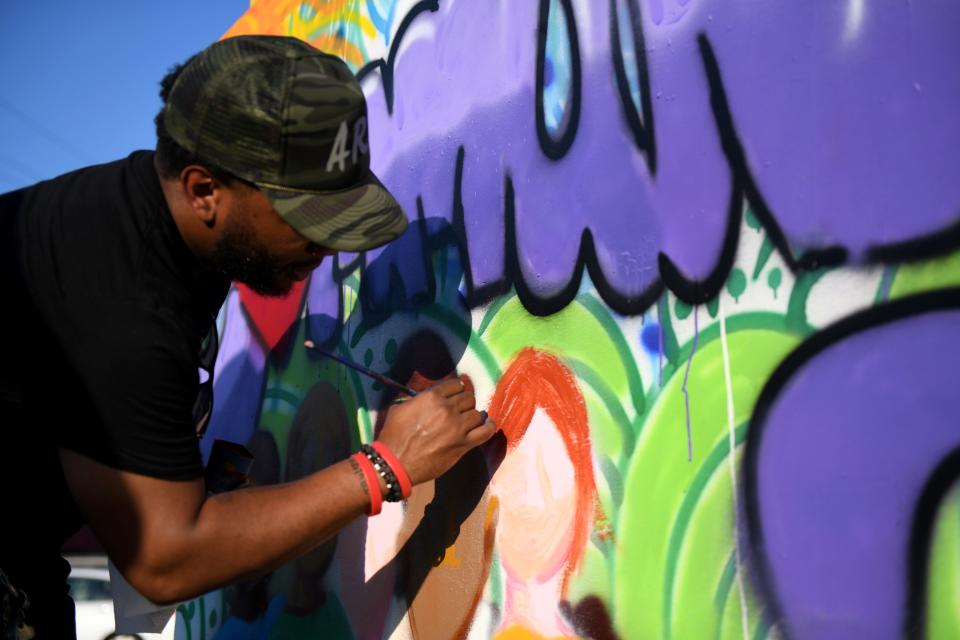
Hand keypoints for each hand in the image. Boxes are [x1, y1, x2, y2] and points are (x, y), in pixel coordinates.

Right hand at [377, 376, 494, 485]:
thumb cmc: (393, 435)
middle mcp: (448, 409)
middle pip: (468, 398)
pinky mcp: (463, 444)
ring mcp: (458, 427)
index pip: (456, 385)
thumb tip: (426, 397)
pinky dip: (489, 426)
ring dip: (473, 416)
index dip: (456, 389)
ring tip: (469, 420)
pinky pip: (485, 432)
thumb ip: (418, 399)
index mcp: (432, 397)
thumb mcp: (400, 408)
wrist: (395, 462)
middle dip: (464, 402)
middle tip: (460, 410)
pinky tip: (487, 424)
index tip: (456, 394)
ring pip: (477, 413)